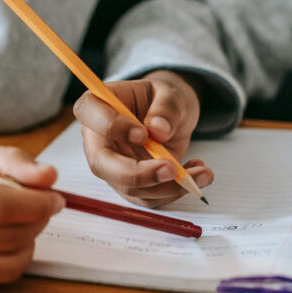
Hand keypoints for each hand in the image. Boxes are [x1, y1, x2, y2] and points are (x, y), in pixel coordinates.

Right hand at [0, 143, 63, 292]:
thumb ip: (9, 161)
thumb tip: (50, 177)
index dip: (37, 204)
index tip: (56, 198)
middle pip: (6, 237)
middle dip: (37, 223)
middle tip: (42, 209)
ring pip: (4, 266)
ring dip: (27, 245)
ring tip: (23, 226)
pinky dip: (7, 263)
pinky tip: (0, 243)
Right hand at [73, 70, 213, 207]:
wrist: (172, 117)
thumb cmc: (164, 100)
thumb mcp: (171, 93)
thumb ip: (166, 108)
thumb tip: (158, 130)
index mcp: (98, 106)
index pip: (89, 114)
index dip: (111, 126)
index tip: (142, 133)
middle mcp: (98, 140)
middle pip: (101, 164)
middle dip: (137, 174)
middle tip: (172, 169)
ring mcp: (113, 167)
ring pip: (129, 188)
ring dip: (168, 187)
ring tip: (203, 173)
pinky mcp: (131, 185)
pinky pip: (148, 198)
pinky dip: (175, 192)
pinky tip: (195, 174)